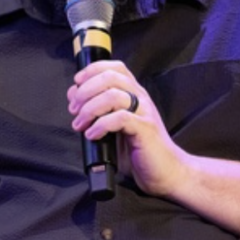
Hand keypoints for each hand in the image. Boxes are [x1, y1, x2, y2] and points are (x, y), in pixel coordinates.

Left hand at [67, 60, 190, 197]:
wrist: (165, 172)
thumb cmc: (138, 150)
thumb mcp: (114, 126)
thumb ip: (98, 111)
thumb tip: (74, 96)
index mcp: (134, 93)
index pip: (114, 67)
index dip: (92, 70)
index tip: (76, 84)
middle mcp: (140, 98)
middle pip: (110, 77)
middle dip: (85, 91)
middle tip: (74, 109)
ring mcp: (144, 112)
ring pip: (112, 95)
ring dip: (89, 109)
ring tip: (79, 125)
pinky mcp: (145, 129)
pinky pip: (120, 118)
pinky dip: (100, 125)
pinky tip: (93, 135)